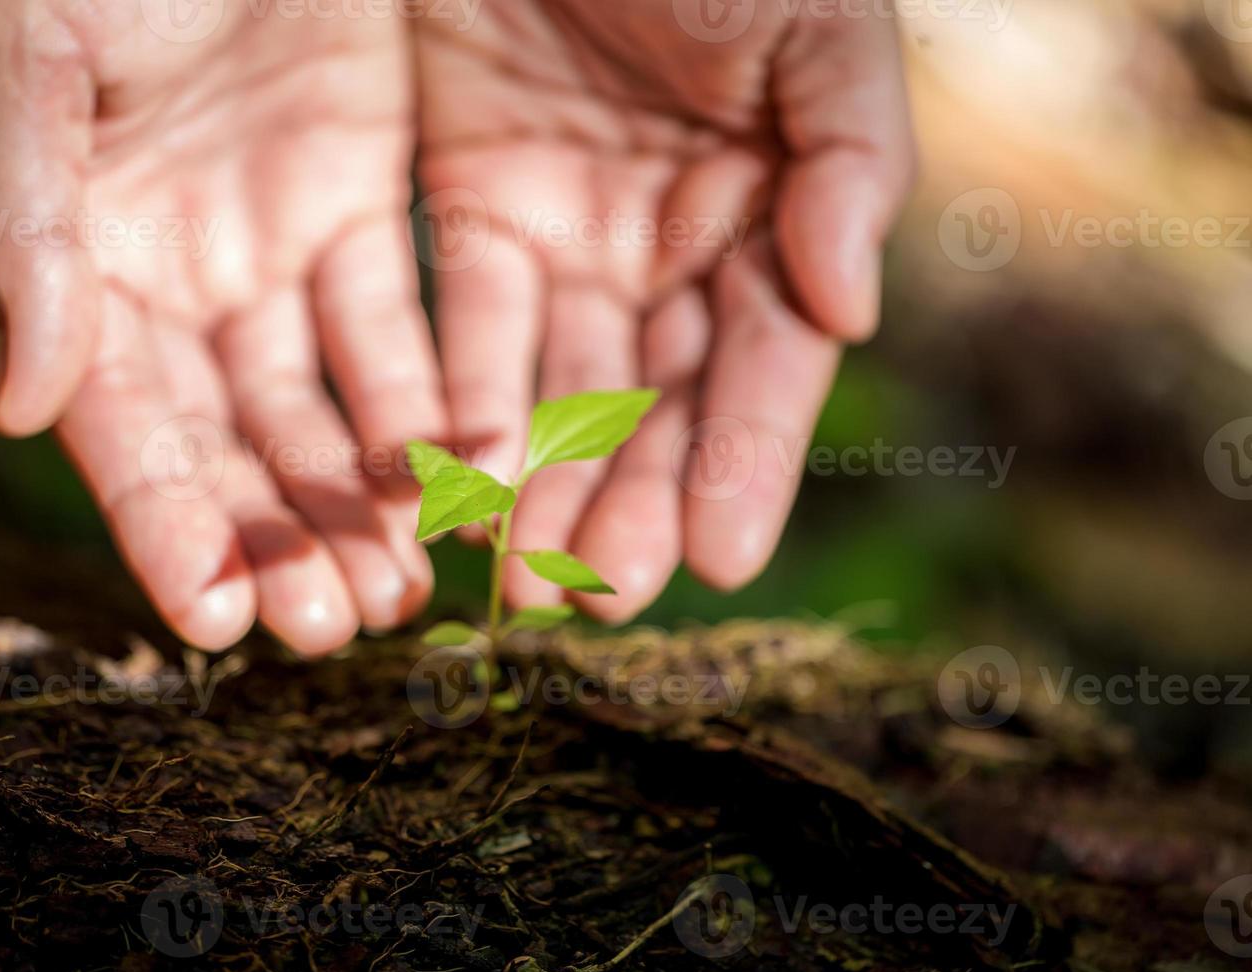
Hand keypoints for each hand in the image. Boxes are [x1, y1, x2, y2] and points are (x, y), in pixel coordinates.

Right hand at [0, 0, 444, 651]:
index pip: (125, 425)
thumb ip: (35, 230)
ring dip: (364, 499)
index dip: (166, 524)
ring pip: (325, 407)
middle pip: (235, 441)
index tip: (217, 621)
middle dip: (283, 536)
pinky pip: (405, 330)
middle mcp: (182, 278)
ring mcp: (275, 249)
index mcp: (88, 260)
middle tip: (338, 623)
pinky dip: (434, 406)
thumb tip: (26, 403)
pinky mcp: (362, 209)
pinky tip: (471, 475)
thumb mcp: (45, 62)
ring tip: (408, 585)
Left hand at [414, 0, 915, 619]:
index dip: (743, 461)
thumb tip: (849, 313)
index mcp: (769, 214)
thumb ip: (847, 161)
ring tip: (517, 572)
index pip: (761, 365)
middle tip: (596, 594)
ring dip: (537, 482)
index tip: (717, 560)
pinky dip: (455, 402)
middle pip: (653, 403)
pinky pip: (460, 324)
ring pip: (555, 386)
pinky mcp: (471, 208)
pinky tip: (443, 481)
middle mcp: (672, 247)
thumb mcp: (809, 26)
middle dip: (629, 500)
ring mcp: (571, 234)